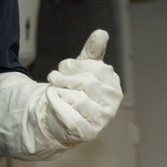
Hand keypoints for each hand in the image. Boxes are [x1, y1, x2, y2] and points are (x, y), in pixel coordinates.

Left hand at [43, 29, 122, 143]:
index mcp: (114, 86)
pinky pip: (68, 115)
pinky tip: (52, 101)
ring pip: (77, 99)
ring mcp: (101, 121)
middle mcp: (112, 105)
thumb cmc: (74, 91)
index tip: (64, 66)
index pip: (97, 69)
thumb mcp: (82, 68)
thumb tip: (101, 33)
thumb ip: (92, 52)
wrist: (59, 116)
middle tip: (54, 77)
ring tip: (55, 90)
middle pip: (87, 83)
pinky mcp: (88, 133)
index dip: (76, 65)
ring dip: (59, 91)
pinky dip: (55, 104)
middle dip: (65, 78)